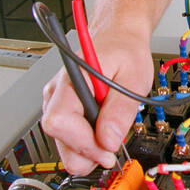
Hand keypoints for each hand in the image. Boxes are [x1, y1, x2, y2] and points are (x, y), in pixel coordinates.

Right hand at [41, 31, 153, 175]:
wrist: (119, 38)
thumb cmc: (125, 51)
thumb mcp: (134, 77)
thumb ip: (121, 109)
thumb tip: (109, 141)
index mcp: (71, 80)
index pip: (59, 122)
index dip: (83, 142)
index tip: (107, 148)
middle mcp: (56, 93)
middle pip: (58, 138)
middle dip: (88, 151)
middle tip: (112, 145)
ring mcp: (56, 103)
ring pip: (62, 144)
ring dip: (88, 148)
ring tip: (109, 130)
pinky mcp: (62, 112)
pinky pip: (68, 139)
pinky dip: (87, 143)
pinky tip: (101, 130)